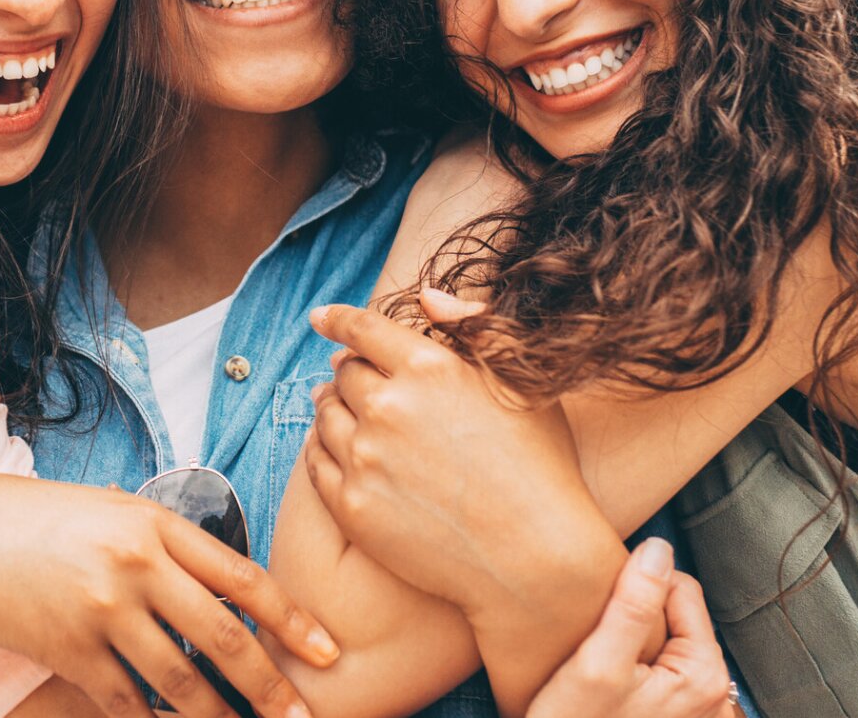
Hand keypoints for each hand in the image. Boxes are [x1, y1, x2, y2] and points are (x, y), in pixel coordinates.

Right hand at [0, 471, 337, 717]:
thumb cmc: (39, 521)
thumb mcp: (111, 512)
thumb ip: (166, 544)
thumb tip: (228, 587)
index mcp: (154, 523)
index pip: (241, 577)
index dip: (291, 620)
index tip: (326, 652)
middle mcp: (134, 566)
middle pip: (223, 639)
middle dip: (270, 687)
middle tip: (301, 717)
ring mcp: (102, 613)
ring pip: (182, 684)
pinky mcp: (70, 653)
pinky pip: (129, 703)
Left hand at [305, 296, 612, 624]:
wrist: (536, 561)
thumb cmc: (542, 466)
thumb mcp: (521, 383)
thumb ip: (473, 327)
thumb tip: (425, 296)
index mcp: (429, 368)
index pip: (362, 329)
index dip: (337, 319)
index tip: (322, 318)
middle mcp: (388, 407)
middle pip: (344, 373)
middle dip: (348, 369)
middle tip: (353, 376)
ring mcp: (365, 459)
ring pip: (325, 415)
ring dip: (332, 406)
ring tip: (342, 409)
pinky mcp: (352, 506)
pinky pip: (316, 462)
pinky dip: (322, 448)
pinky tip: (337, 449)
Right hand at [529, 540, 737, 717]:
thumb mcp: (597, 663)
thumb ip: (632, 603)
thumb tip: (658, 549)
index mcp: (704, 675)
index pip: (680, 589)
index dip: (636, 587)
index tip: (602, 611)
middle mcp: (714, 696)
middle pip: (676, 617)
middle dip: (637, 618)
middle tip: (600, 644)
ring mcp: (698, 712)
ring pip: (667, 643)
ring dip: (636, 643)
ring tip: (604, 664)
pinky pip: (662, 672)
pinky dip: (638, 667)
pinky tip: (613, 685)